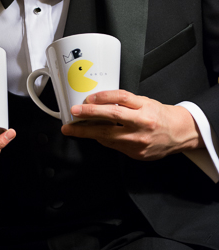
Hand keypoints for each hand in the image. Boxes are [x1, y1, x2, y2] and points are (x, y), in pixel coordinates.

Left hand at [61, 90, 204, 160]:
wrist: (179, 134)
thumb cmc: (160, 116)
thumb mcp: (145, 102)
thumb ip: (125, 103)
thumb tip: (100, 103)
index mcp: (145, 108)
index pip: (121, 98)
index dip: (103, 97)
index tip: (89, 98)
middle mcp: (142, 123)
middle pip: (111, 116)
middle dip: (89, 114)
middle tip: (74, 112)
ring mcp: (138, 140)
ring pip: (107, 135)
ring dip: (86, 132)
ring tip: (72, 128)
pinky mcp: (135, 153)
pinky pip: (112, 145)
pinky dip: (100, 138)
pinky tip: (91, 135)